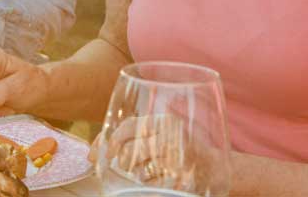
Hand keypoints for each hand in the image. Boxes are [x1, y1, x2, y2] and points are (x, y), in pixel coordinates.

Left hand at [96, 112, 228, 192]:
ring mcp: (177, 159)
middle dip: (121, 161)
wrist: (213, 168)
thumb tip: (101, 145)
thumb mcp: (164, 132)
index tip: (94, 155)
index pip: (126, 126)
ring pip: (137, 169)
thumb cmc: (182, 149)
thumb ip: (139, 133)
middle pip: (129, 150)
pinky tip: (157, 180)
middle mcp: (171, 137)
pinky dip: (148, 184)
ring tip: (148, 170)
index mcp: (165, 121)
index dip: (106, 141)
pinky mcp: (180, 179)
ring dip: (136, 173)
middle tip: (123, 165)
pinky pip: (150, 185)